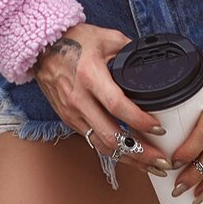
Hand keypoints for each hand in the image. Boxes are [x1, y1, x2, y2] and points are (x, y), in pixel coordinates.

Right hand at [30, 23, 173, 177]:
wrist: (41, 47)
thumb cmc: (73, 39)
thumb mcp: (105, 37)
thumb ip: (129, 49)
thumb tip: (150, 60)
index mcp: (90, 75)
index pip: (117, 106)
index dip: (139, 120)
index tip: (158, 129)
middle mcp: (79, 99)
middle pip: (111, 135)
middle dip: (139, 152)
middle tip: (161, 160)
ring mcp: (72, 113)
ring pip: (102, 145)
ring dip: (128, 159)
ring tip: (150, 166)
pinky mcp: (68, 119)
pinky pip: (92, 140)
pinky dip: (112, 151)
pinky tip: (128, 155)